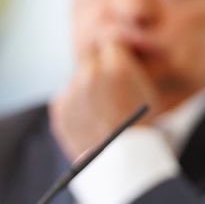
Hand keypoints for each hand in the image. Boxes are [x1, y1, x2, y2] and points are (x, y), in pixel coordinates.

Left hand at [49, 41, 159, 159]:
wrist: (122, 164)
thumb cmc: (141, 127)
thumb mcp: (146, 89)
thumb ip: (128, 65)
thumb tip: (114, 46)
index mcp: (117, 65)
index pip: (109, 39)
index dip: (116, 52)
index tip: (118, 62)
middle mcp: (91, 73)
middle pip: (90, 54)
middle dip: (99, 64)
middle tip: (108, 84)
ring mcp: (71, 90)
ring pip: (77, 77)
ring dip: (86, 86)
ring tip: (101, 109)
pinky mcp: (58, 107)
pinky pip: (66, 96)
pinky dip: (75, 104)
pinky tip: (90, 119)